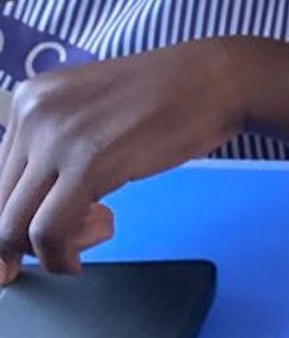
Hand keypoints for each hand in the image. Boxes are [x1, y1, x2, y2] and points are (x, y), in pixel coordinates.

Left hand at [0, 41, 251, 276]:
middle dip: (26, 240)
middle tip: (73, 242)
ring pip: (10, 226)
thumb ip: (52, 157)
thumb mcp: (90, 119)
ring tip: (94, 233)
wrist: (218, 79)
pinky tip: (86, 253)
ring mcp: (58, 136)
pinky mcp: (89, 162)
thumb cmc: (165, 100)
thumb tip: (16, 226)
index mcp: (29, 99)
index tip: (32, 244)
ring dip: (45, 252)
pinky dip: (60, 259)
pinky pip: (47, 232)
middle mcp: (33, 113)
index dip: (12, 221)